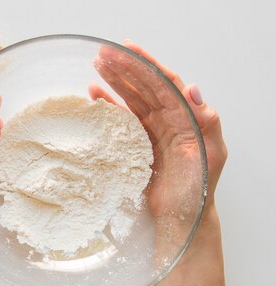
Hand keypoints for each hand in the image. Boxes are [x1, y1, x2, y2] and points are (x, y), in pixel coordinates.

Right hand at [90, 41, 225, 218]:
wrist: (181, 218)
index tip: (127, 49)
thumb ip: (206, 122)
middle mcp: (169, 119)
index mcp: (186, 116)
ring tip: (96, 66)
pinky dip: (108, 105)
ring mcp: (151, 130)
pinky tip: (94, 95)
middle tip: (103, 53)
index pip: (165, 82)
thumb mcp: (209, 156)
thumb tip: (193, 88)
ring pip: (131, 98)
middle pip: (144, 85)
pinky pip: (121, 119)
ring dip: (114, 81)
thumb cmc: (198, 190)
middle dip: (124, 67)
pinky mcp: (136, 144)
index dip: (146, 64)